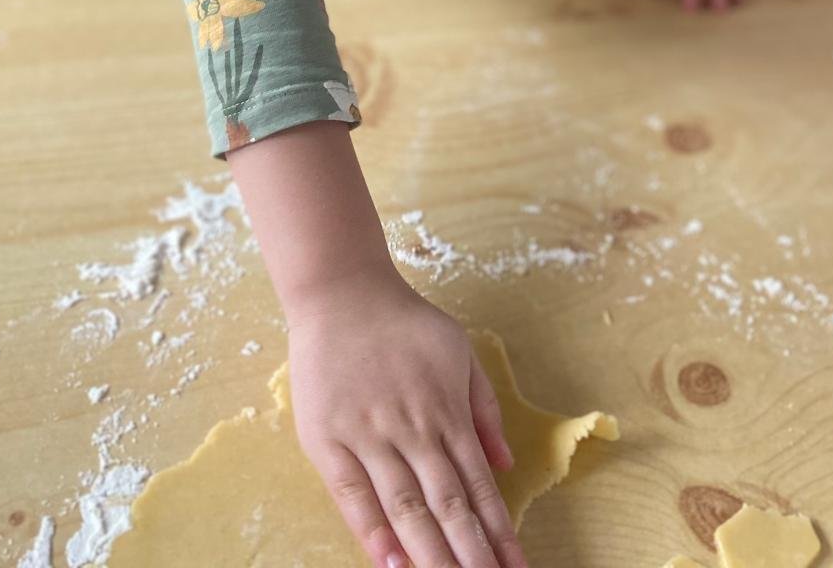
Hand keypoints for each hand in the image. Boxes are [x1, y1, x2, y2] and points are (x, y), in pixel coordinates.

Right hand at [288, 270, 529, 567]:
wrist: (342, 291)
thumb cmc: (404, 322)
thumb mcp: (460, 351)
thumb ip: (483, 408)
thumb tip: (505, 464)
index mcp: (446, 410)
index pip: (478, 487)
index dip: (498, 533)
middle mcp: (412, 429)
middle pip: (446, 506)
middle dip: (469, 556)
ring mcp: (368, 435)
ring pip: (404, 507)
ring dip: (429, 554)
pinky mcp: (327, 437)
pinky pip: (352, 494)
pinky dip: (371, 532)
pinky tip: (390, 563)